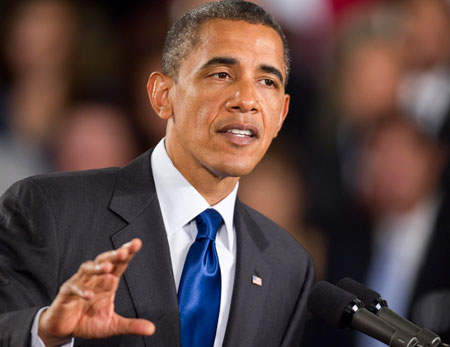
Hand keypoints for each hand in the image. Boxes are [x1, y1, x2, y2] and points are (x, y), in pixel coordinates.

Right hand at [38, 238, 154, 346]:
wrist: (65, 329)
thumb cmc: (88, 322)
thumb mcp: (113, 325)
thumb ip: (131, 325)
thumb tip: (151, 329)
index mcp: (108, 282)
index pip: (119, 264)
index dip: (127, 253)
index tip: (137, 243)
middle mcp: (95, 279)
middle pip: (104, 261)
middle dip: (114, 255)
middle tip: (124, 251)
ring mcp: (80, 283)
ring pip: (87, 269)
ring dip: (97, 268)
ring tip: (108, 268)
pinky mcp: (66, 293)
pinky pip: (73, 287)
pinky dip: (81, 290)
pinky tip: (89, 295)